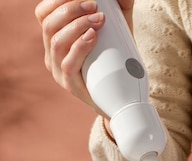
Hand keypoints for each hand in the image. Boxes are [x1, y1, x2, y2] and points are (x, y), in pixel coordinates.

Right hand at [35, 0, 133, 114]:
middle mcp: (52, 54)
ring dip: (77, 26)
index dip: (57, 1)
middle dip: (71, 9)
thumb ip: (117, 8)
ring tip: (98, 20)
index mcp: (55, 38)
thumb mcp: (116, 30)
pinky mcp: (71, 86)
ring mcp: (59, 72)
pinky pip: (68, 64)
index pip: (43, 13)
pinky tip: (92, 37)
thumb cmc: (117, 59)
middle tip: (94, 6)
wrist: (124, 97)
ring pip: (56, 42)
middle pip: (48, 24)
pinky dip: (79, 47)